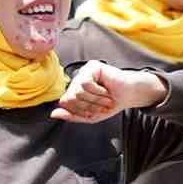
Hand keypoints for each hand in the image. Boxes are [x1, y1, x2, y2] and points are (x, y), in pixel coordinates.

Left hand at [51, 61, 167, 123]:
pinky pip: (86, 83)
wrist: (129, 95)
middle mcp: (77, 80)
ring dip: (95, 100)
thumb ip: (72, 116)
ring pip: (78, 91)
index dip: (79, 110)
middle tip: (102, 105)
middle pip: (71, 98)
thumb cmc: (111, 104)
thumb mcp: (90, 116)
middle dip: (88, 106)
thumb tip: (53, 114)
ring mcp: (84, 72)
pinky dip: (97, 91)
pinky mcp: (92, 66)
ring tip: (106, 98)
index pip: (65, 102)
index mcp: (74, 90)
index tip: (94, 112)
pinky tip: (105, 89)